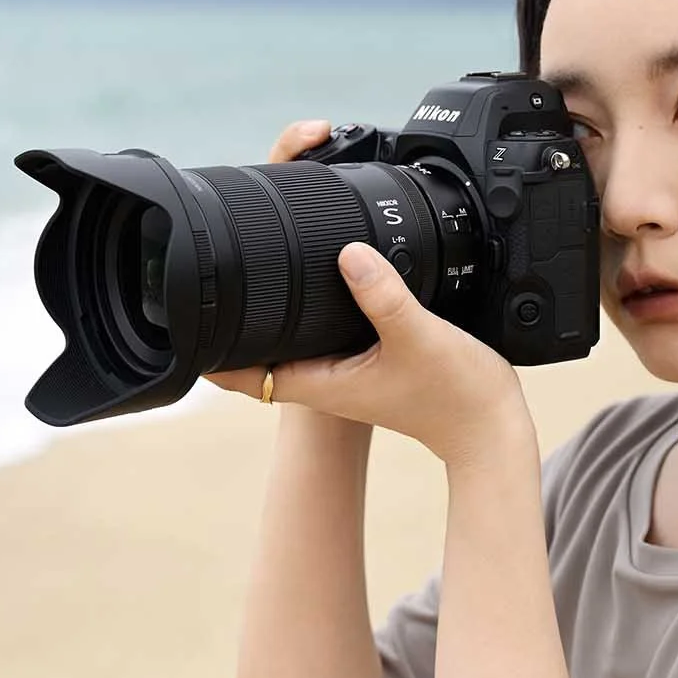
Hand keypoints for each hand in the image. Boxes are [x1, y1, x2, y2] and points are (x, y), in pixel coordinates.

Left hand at [204, 123, 535, 465]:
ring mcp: (340, 365)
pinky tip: (320, 270)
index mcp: (316, 382)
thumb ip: (383, 295)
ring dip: (267, 304)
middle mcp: (320, 375)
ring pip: (284, 333)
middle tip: (218, 265)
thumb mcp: (418, 337)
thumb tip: (348, 253)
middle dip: (230, 313)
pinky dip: (308, 300)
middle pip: (253, 346)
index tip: (186, 312)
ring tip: (253, 259)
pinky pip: (319, 324)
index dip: (204, 348)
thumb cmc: (455, 394)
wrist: (491, 424)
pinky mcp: (363, 352)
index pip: (237, 373)